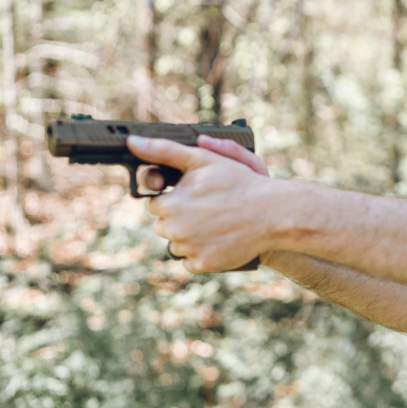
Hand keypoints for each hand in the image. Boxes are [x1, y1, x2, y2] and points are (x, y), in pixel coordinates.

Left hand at [127, 134, 274, 272]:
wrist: (274, 214)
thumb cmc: (240, 183)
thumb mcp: (203, 159)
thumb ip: (164, 150)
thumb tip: (132, 142)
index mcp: (169, 204)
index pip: (157, 204)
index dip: (174, 198)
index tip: (192, 196)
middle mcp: (174, 230)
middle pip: (164, 226)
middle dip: (180, 218)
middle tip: (206, 210)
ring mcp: (189, 250)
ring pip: (176, 245)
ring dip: (189, 237)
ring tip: (214, 224)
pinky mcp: (203, 265)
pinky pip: (191, 262)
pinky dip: (201, 254)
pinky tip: (218, 240)